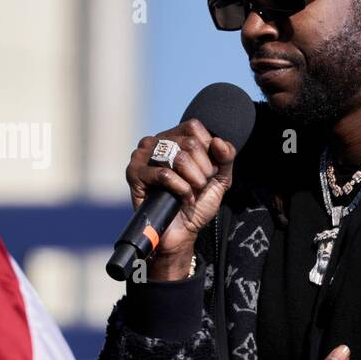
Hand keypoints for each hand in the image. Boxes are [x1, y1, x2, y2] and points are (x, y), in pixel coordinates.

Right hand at [125, 119, 237, 279]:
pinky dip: (180, 189)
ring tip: (191, 191)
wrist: (183, 231)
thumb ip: (226, 157)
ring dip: (194, 180)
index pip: (194, 127)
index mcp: (174, 137)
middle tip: (199, 185)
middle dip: (203, 170)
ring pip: (178, 157)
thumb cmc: (198, 202)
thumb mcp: (220, 178)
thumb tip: (218, 141)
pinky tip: (181, 198)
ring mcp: (142, 156)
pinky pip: (164, 174)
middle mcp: (156, 142)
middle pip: (189, 143)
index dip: (208, 150)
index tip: (208, 171)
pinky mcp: (134, 173)